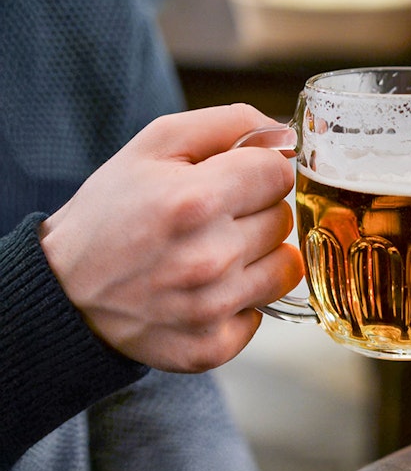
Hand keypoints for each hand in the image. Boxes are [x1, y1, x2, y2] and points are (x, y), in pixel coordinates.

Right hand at [39, 104, 303, 371]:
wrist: (65, 291)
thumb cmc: (111, 213)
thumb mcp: (154, 145)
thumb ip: (228, 124)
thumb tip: (284, 134)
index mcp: (194, 200)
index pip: (278, 174)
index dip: (257, 172)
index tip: (232, 180)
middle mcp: (209, 257)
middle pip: (283, 219)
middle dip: (253, 213)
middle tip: (210, 220)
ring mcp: (212, 308)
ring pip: (285, 266)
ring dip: (256, 257)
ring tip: (212, 254)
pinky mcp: (212, 346)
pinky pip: (262, 311)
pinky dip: (240, 301)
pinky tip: (204, 290)